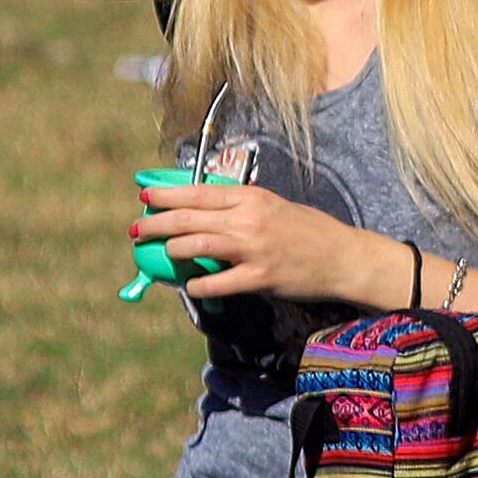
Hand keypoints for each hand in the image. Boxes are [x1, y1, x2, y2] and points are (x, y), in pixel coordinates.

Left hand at [146, 175, 422, 310]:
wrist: (341, 256)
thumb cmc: (307, 231)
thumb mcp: (273, 206)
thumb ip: (240, 208)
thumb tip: (203, 215)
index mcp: (251, 197)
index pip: (198, 192)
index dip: (167, 195)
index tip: (144, 196)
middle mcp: (249, 218)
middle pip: (190, 218)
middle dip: (156, 223)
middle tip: (136, 229)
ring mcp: (254, 248)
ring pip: (198, 246)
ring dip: (173, 250)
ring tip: (161, 253)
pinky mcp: (260, 276)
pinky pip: (218, 282)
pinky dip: (200, 284)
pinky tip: (192, 285)